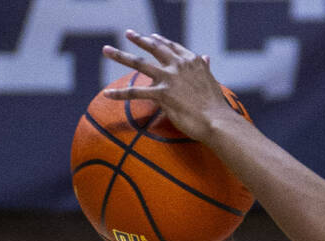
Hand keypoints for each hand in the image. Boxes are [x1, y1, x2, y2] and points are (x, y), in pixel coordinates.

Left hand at [102, 31, 233, 142]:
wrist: (218, 121)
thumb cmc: (216, 106)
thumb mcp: (211, 80)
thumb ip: (205, 68)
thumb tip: (206, 57)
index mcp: (191, 61)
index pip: (172, 47)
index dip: (161, 41)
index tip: (152, 37)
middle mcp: (178, 65)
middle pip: (153, 48)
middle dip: (139, 40)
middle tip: (128, 34)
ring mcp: (169, 78)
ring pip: (139, 64)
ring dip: (120, 55)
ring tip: (106, 50)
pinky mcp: (162, 94)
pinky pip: (135, 93)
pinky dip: (119, 94)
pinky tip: (106, 93)